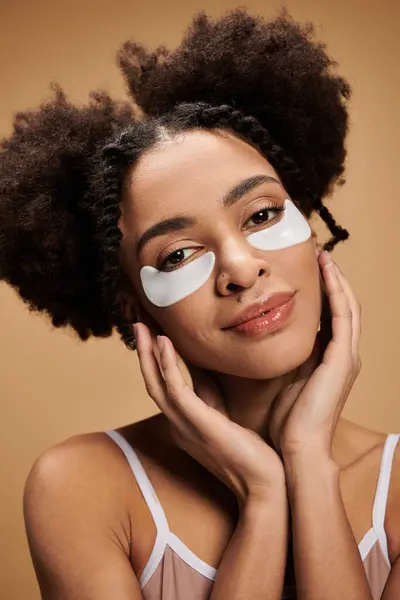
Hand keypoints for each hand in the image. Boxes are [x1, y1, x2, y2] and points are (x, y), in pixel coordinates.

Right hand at [133, 321, 284, 508]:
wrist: (264, 486)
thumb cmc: (249, 454)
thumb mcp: (222, 417)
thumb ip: (210, 395)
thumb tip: (205, 369)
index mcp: (184, 424)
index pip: (163, 387)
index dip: (155, 360)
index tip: (153, 334)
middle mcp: (178, 425)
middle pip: (152, 383)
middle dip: (144, 353)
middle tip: (138, 324)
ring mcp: (185, 426)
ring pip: (156, 385)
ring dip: (148, 354)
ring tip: (143, 328)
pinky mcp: (198, 424)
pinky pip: (176, 390)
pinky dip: (167, 365)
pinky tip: (163, 343)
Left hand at [268, 251, 360, 460]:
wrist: (296, 449)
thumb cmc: (283, 421)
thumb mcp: (278, 379)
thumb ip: (274, 355)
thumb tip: (249, 334)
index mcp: (326, 359)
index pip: (327, 315)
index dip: (320, 291)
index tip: (303, 269)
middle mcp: (341, 354)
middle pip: (341, 306)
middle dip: (331, 279)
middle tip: (317, 253)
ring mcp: (346, 356)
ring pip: (347, 305)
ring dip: (336, 279)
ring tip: (323, 256)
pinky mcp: (343, 359)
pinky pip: (343, 316)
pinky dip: (337, 291)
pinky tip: (326, 271)